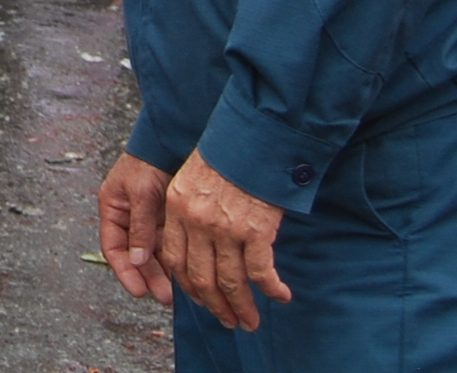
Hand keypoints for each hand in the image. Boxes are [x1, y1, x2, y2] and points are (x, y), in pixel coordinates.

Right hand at [97, 152, 174, 303]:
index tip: (138, 291)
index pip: (114, 249)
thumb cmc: (147, 161)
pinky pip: (168, 245)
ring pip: (153, 254)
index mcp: (112, 210)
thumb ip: (139, 227)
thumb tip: (137, 260)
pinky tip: (184, 271)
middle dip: (148, 277)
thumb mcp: (140, 193)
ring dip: (162, 272)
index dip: (125, 272)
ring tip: (176, 290)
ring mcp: (148, 219)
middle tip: (163, 296)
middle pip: (136, 256)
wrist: (169, 141)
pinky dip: (174, 258)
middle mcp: (129, 218)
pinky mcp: (166, 219)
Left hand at [159, 151, 291, 331]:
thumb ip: (190, 210)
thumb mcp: (195, 177)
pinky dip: (271, 290)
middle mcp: (196, 222)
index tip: (201, 300)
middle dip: (215, 306)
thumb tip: (200, 246)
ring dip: (242, 308)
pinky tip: (281, 297)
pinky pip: (260, 273)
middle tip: (229, 321)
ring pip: (230, 283)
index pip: (175, 260)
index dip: (188, 287)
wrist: (257, 134)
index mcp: (177, 207)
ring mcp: (224, 229)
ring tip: (251, 322)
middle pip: (201, 279)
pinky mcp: (254, 231)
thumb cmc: (229, 152)